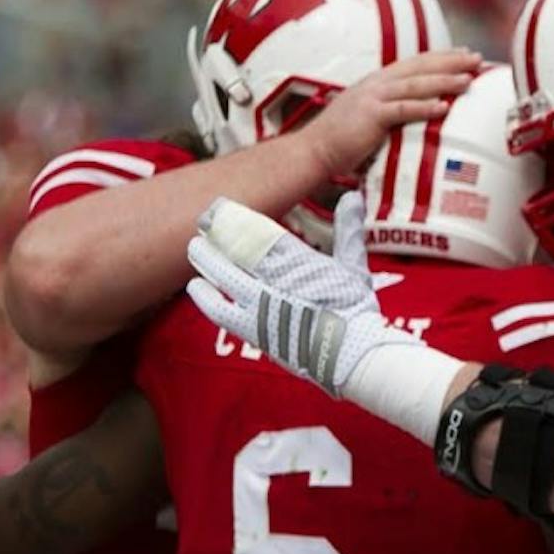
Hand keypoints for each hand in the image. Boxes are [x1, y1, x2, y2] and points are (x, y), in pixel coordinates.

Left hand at [186, 191, 420, 395]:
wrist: (353, 355)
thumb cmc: (357, 312)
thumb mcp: (354, 267)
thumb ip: (347, 231)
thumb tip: (353, 197)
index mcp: (300, 261)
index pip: (258, 232)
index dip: (235, 217)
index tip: (220, 206)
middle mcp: (276, 279)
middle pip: (236, 248)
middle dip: (217, 232)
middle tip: (202, 220)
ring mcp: (261, 305)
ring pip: (224, 274)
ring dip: (207, 259)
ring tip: (196, 247)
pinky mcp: (253, 330)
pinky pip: (220, 310)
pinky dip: (205, 297)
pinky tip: (195, 285)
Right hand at [303, 50, 481, 177]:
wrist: (314, 150)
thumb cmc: (342, 140)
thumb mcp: (370, 117)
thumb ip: (391, 112)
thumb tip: (415, 118)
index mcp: (377, 82)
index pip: (415, 63)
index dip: (441, 57)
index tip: (463, 53)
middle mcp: (377, 83)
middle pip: (420, 67)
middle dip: (451, 61)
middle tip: (477, 59)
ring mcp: (373, 97)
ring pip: (416, 84)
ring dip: (444, 80)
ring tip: (468, 79)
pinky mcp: (371, 115)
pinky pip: (403, 109)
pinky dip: (425, 107)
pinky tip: (445, 106)